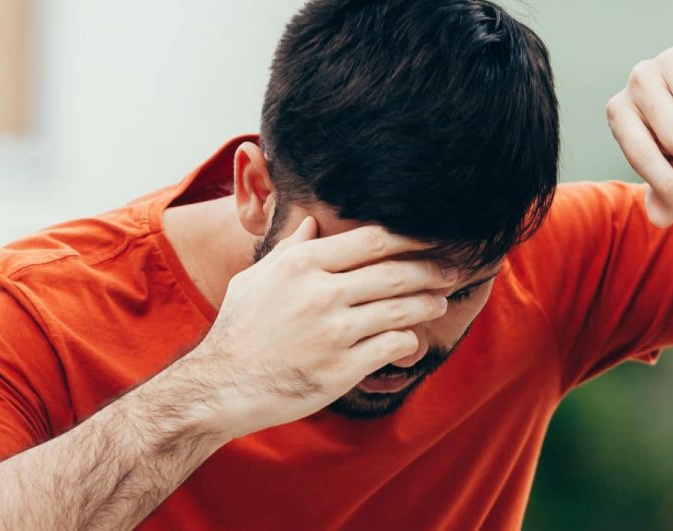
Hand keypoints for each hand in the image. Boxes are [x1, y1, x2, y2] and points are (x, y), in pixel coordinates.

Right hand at [180, 218, 453, 437]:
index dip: (409, 239)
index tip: (429, 240)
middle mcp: (321, 293)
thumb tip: (312, 222)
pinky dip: (409, 341)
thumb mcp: (256, 279)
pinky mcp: (341, 369)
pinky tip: (413, 340)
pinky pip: (391, 347)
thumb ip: (289, 250)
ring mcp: (333, 332)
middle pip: (394, 272)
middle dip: (430, 270)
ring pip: (400, 310)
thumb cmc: (237, 330)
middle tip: (451, 271)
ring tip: (440, 302)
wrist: (221, 386)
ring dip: (427, 304)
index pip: (371, 240)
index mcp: (302, 265)